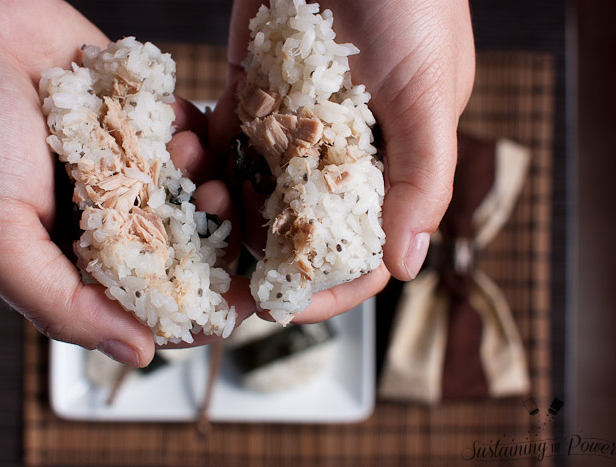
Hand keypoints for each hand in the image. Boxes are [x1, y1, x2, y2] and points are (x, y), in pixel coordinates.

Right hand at [0, 0, 253, 365]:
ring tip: (195, 161)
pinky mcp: (137, 118)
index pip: (149, 302)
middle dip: (214, 235)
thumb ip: (60, 302)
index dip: (200, 305)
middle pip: (184, 248)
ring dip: (209, 181)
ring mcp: (124, 167)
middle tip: (221, 206)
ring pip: (193, 192)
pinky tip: (184, 129)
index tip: (244, 296)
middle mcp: (104, 217)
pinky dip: (195, 135)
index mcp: (72, 258)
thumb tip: (136, 354)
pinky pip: (186, 136)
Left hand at [210, 0, 474, 321]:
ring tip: (197, 193)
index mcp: (393, 162)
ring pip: (255, 187)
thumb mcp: (430, 90)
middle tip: (221, 260)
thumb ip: (423, 177)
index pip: (364, 247)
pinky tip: (185, 154)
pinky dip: (204, 151)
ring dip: (223, 199)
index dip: (331, 286)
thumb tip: (406, 264)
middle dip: (260, 248)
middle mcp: (342, 151)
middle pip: (300, 226)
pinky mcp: (255, 90)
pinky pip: (226, 137)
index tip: (285, 304)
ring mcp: (294, 122)